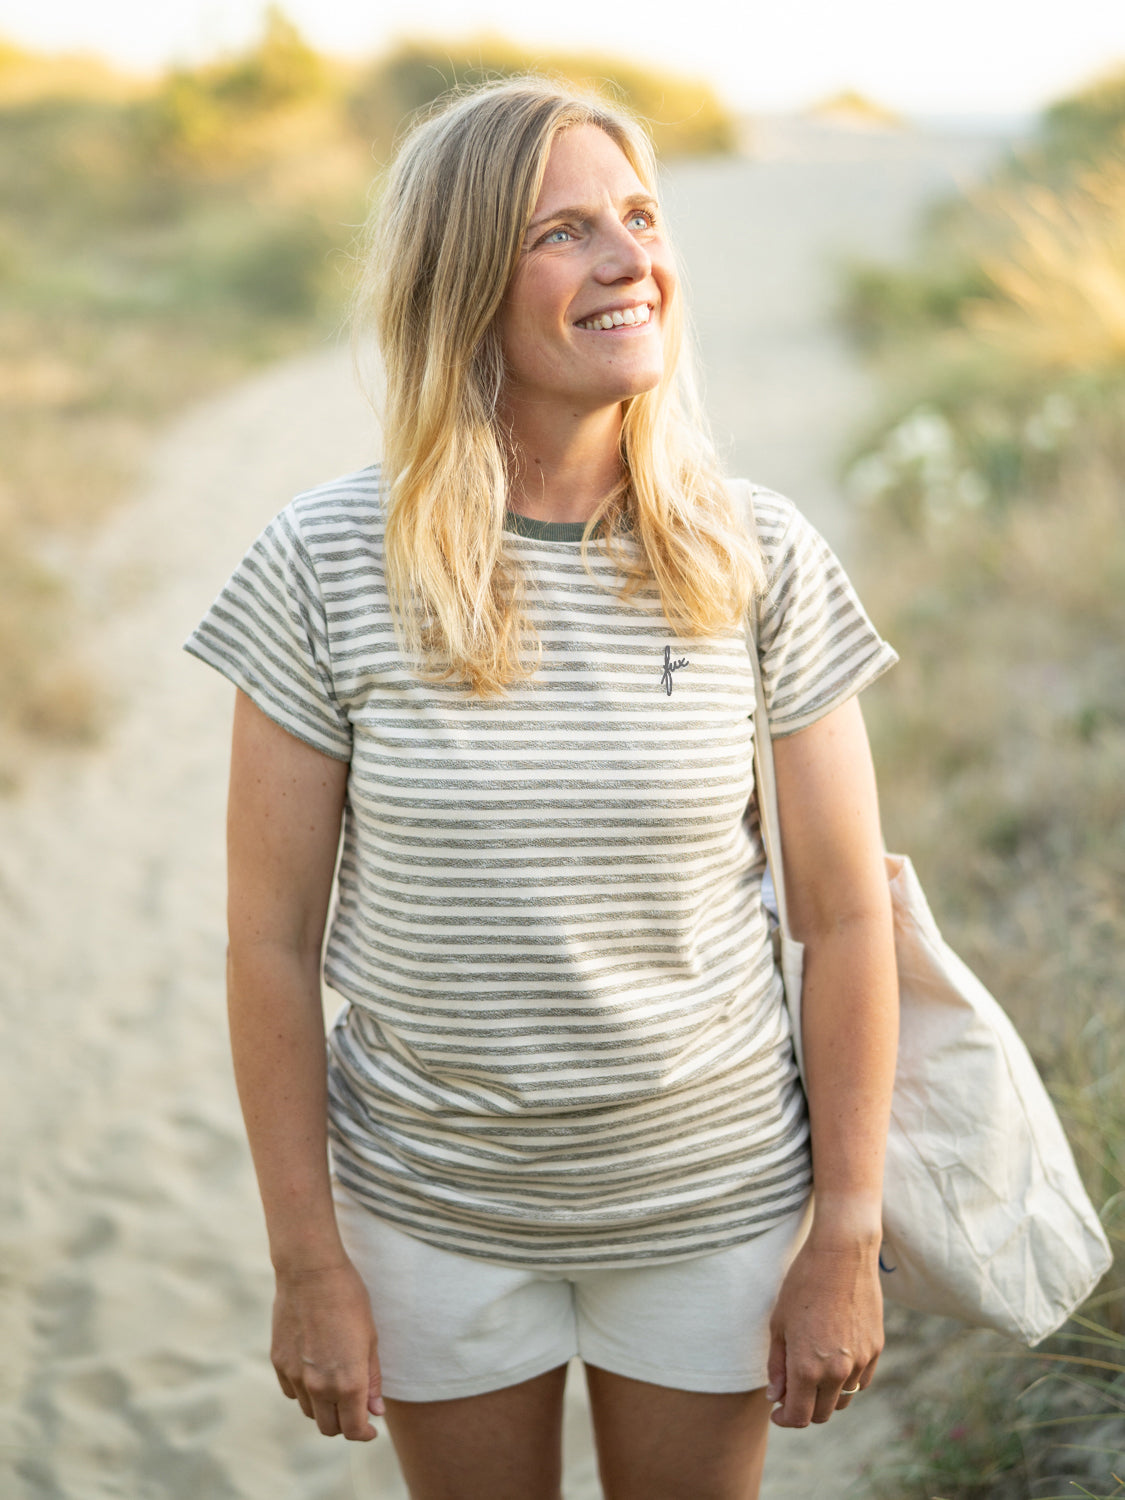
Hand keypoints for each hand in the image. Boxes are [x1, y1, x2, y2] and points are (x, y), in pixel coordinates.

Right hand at [271, 1257, 384, 1440]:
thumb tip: (375, 1410)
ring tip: (335, 1382)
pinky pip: (291, 1392)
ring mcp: (295, 1376)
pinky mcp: (278, 1363)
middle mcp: (319, 1386)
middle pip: (329, 1428)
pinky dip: (304, 1391)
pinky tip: (314, 1369)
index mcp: (348, 1382)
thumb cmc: (349, 1299)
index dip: (363, 1433)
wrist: (310, 1271)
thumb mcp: (371, 1338)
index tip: (370, 1427)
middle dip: (344, 1423)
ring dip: (323, 1407)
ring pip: (309, 1411)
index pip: (353, 1429)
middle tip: (354, 1406)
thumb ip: (372, 1378)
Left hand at [765, 1234, 882, 1426]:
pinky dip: (847, 1381)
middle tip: (791, 1393)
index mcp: (807, 1368)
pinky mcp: (876, 1349)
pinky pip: (861, 1381)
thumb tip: (776, 1396)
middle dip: (805, 1409)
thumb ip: (777, 1365)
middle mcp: (837, 1372)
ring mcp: (860, 1362)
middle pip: (823, 1414)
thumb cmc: (802, 1284)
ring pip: (844, 1400)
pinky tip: (833, 1361)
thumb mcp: (779, 1323)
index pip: (799, 1416)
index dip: (786, 1419)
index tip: (777, 1411)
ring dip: (827, 1397)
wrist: (842, 1254)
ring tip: (812, 1375)